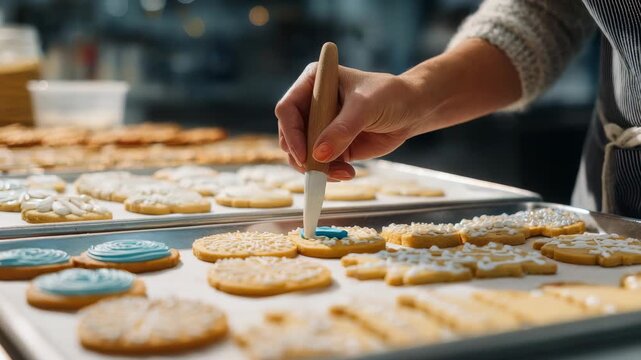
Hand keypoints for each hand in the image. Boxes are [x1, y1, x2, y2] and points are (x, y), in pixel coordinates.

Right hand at [276, 63, 420, 180]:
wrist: (412, 109)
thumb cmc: (390, 95)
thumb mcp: (366, 107)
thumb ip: (342, 129)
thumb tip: (319, 153)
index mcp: (313, 82)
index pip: (287, 109)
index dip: (291, 132)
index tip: (304, 154)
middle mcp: (311, 104)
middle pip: (290, 135)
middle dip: (302, 156)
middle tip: (319, 170)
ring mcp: (320, 127)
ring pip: (302, 154)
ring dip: (316, 168)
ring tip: (342, 172)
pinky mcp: (331, 146)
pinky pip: (319, 164)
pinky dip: (328, 173)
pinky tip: (347, 173)